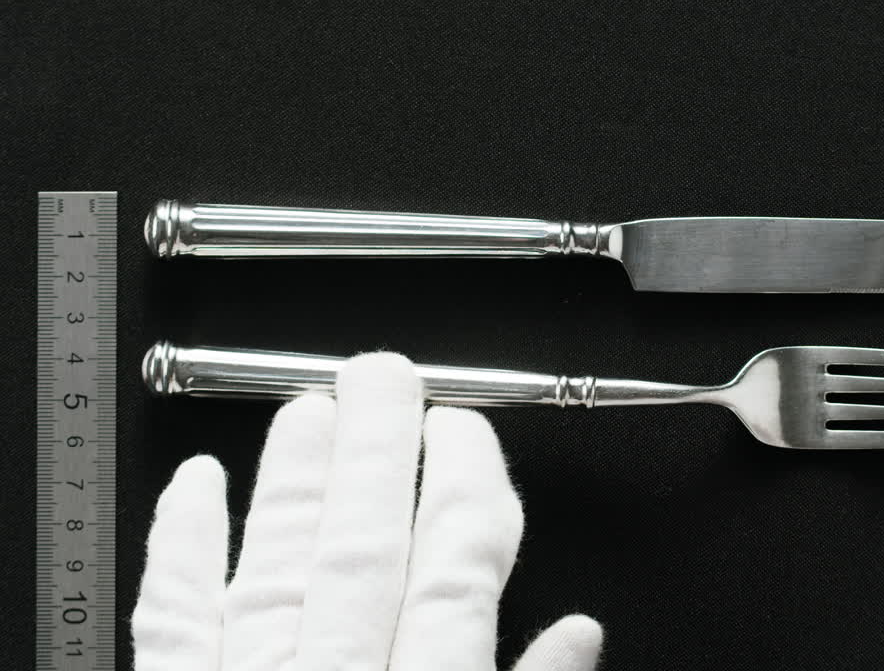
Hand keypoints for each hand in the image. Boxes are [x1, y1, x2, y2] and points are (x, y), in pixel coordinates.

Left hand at [132, 353, 602, 670]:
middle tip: (387, 377)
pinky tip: (193, 482)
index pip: (457, 573)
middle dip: (380, 451)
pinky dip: (179, 548)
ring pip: (276, 567)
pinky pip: (173, 621)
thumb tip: (580, 636)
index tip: (465, 431)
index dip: (466, 488)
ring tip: (312, 406)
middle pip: (364, 548)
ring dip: (297, 479)